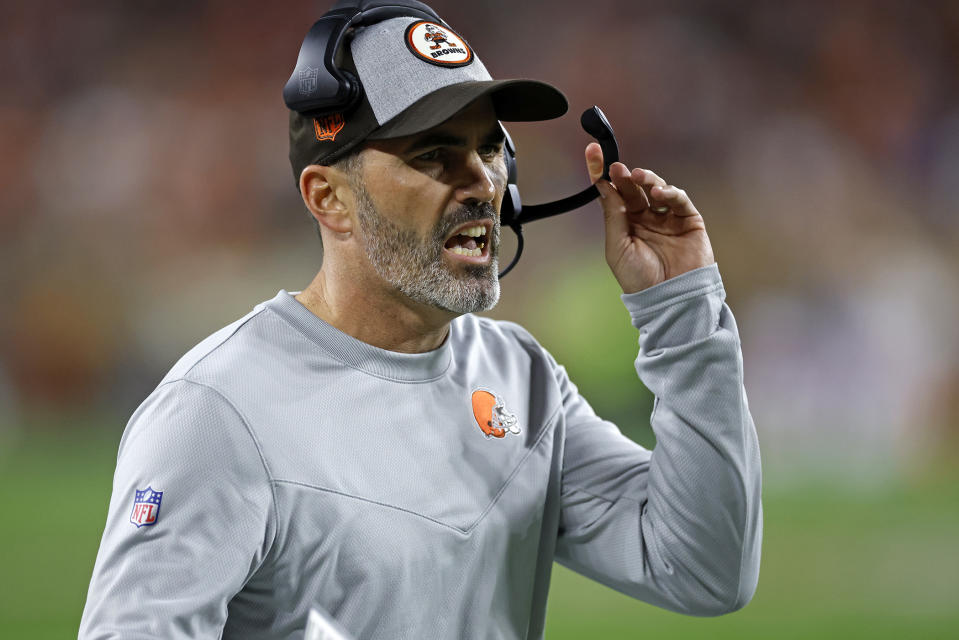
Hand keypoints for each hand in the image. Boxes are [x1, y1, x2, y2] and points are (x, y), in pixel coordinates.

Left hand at [585, 142, 714, 293]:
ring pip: (656, 188)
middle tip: (617, 167)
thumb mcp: (618, 247)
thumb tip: (602, 185)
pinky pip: (679, 200)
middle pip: (632, 188)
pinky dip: (670, 192)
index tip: (593, 154)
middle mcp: (645, 217)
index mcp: (625, 223)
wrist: (669, 298)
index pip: (613, 193)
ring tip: (637, 176)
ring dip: (647, 179)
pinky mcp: (688, 220)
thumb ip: (613, 215)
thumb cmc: (639, 279)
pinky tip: (660, 193)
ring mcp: (667, 218)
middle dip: (624, 175)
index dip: (603, 173)